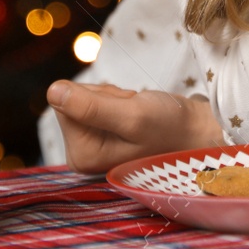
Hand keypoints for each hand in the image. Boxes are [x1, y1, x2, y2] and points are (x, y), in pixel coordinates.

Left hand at [48, 80, 225, 174]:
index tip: (126, 109)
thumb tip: (51, 91)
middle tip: (135, 109)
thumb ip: (91, 106)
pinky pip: (98, 101)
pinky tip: (137, 111)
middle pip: (74, 100)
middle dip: (106, 96)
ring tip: (139, 111)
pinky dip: (119, 99)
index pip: (65, 103)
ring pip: (86, 97)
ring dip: (115, 97)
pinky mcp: (101, 135)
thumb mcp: (131, 115)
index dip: (98, 95)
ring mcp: (91, 146)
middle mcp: (82, 155)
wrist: (196, 131)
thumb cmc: (169, 127)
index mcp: (82, 157)